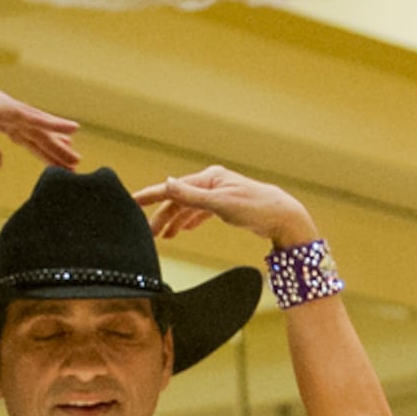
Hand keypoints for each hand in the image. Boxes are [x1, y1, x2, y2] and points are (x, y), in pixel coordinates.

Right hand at [0, 84, 78, 171]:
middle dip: (52, 146)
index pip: (21, 133)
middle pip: (33, 130)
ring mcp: (2, 106)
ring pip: (36, 126)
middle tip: (73, 160)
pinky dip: (54, 124)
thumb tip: (0, 162)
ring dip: (57, 141)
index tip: (55, 158)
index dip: (39, 146)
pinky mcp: (4, 108)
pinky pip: (34, 119)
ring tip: (75, 157)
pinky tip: (73, 130)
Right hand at [134, 163, 320, 250]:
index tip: (131, 202)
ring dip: (175, 221)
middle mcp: (213, 183)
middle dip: (163, 216)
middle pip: (179, 199)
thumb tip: (167, 182)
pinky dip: (191, 220)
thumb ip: (192, 197)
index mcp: (209, 178)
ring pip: (189, 207)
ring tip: (163, 236)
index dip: (151, 196)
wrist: (285, 218)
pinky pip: (202, 212)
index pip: (173, 188)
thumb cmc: (257, 209)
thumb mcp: (222, 204)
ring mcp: (220, 193)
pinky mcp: (227, 205)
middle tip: (148, 234)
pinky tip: (183, 230)